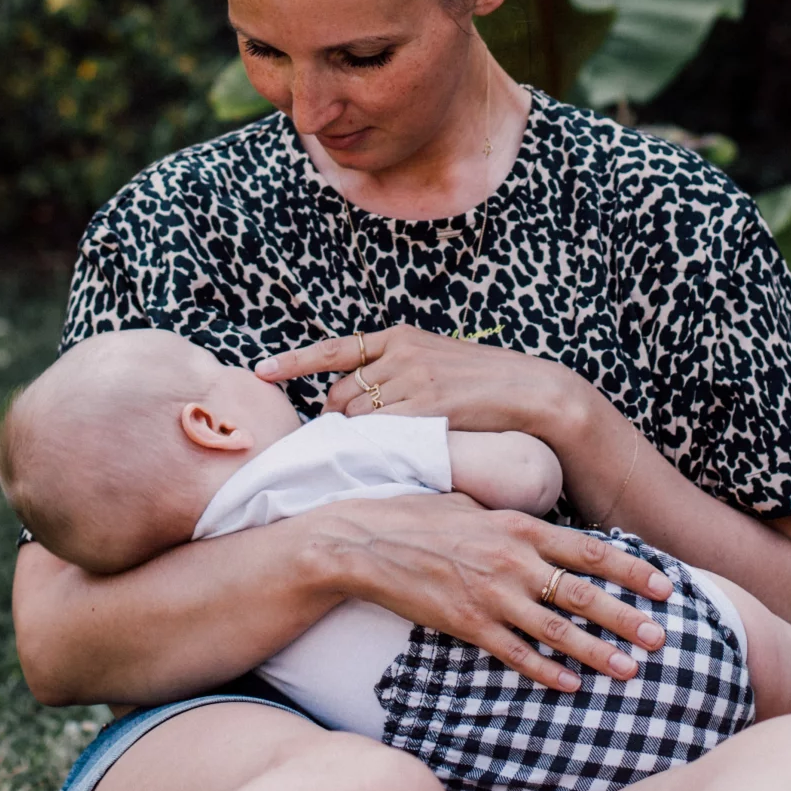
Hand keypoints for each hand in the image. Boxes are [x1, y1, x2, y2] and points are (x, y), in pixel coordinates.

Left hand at [255, 325, 585, 439]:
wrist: (530, 390)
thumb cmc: (482, 382)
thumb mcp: (435, 360)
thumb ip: (395, 371)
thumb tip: (353, 400)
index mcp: (399, 336)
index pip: (334, 349)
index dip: (294, 362)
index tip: (260, 372)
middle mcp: (400, 353)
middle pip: (340, 396)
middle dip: (339, 420)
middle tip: (355, 442)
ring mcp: (412, 379)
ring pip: (357, 418)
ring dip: (359, 437)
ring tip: (382, 449)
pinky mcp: (425, 407)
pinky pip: (381, 434)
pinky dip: (378, 447)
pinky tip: (392, 454)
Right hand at [308, 492, 674, 693]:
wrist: (366, 543)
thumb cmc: (420, 518)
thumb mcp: (476, 504)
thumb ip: (514, 521)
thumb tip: (546, 528)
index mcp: (519, 526)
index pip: (589, 549)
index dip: (632, 569)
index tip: (664, 585)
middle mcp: (512, 560)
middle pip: (583, 592)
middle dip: (627, 617)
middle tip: (662, 636)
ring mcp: (490, 595)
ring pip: (556, 629)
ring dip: (597, 652)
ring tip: (630, 669)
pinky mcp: (467, 624)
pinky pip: (515, 654)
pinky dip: (545, 671)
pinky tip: (571, 685)